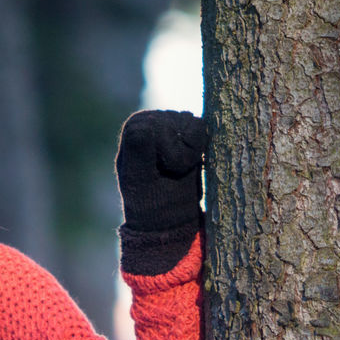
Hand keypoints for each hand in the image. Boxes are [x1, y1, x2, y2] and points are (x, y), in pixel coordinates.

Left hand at [114, 109, 207, 237]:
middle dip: (182, 151)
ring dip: (193, 151)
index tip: (159, 171)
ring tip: (179, 168)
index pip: (159, 126)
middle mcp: (151, 119)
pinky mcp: (189, 129)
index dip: (169, 152)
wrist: (171, 221)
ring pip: (194, 124)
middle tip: (171, 173)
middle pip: (179, 121)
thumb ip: (139, 150)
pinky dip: (202, 149)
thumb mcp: (140, 181)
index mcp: (134, 128)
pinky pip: (205, 129)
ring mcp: (171, 122)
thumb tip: (148, 122)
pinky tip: (190, 162)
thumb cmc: (152, 204)